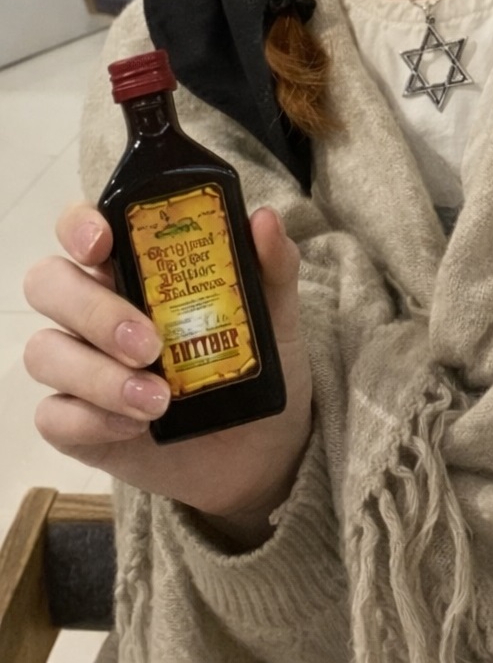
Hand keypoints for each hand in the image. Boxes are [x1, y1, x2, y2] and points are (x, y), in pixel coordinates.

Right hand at [22, 203, 312, 537]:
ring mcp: (79, 364)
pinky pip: (54, 415)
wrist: (258, 445)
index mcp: (132, 265)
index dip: (79, 227)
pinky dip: (91, 419)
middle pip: (49, 284)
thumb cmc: (252, 360)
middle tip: (149, 343)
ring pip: (45, 352)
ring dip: (98, 375)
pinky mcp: (75, 422)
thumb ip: (271, 264)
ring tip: (158, 399)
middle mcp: (94, 307)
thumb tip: (264, 220)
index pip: (82, 228)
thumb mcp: (274, 311)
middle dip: (93, 310)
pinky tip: (137, 425)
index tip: (102, 245)